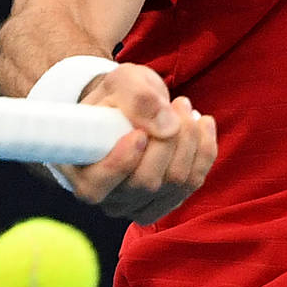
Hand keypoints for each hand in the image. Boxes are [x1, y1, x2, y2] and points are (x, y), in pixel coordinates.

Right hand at [61, 62, 216, 225]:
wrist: (132, 105)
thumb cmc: (118, 95)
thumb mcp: (121, 81)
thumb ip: (137, 97)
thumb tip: (167, 127)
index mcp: (81, 171)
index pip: (96, 187)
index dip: (121, 162)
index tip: (140, 133)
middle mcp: (107, 197)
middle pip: (146, 182)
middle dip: (169, 140)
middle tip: (178, 102)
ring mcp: (138, 204)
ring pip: (175, 183)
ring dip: (191, 141)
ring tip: (185, 109)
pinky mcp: (167, 200)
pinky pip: (194, 182)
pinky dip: (205, 150)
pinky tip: (203, 125)